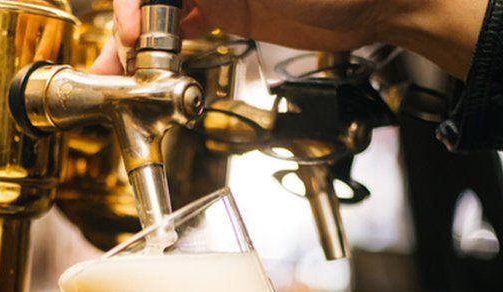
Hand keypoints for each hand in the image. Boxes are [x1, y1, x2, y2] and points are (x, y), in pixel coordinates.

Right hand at [91, 0, 487, 79]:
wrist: (383, 3)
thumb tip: (166, 2)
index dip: (135, 2)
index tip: (136, 26)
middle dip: (130, 23)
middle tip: (120, 58)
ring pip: (161, 11)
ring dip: (137, 41)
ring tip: (119, 73)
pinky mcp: (228, 10)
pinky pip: (182, 24)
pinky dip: (163, 44)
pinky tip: (149, 63)